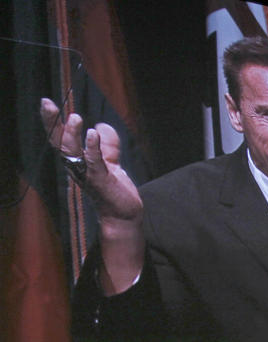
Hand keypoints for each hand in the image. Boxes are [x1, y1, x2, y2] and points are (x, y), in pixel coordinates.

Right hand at [41, 98, 144, 292]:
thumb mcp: (110, 163)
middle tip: (47, 103)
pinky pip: (93, 162)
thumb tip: (102, 125)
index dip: (52, 122)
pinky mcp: (101, 180)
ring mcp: (87, 174)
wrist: (124, 215)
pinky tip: (93, 134)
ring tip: (76, 117)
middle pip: (58, 143)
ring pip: (72, 152)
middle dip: (52, 123)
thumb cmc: (114, 190)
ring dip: (72, 134)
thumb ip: (107, 145)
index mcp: (76, 161)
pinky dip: (92, 147)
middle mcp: (76, 167)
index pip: (59, 138)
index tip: (46, 102)